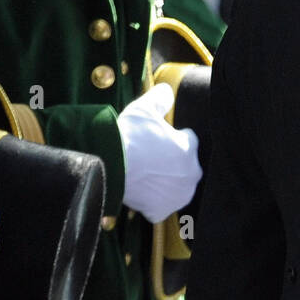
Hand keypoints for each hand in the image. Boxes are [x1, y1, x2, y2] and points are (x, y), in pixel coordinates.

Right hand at [117, 83, 201, 223]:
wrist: (108, 163)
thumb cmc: (128, 135)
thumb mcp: (143, 109)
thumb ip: (160, 98)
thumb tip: (167, 89)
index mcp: (190, 148)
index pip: (187, 141)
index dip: (172, 138)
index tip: (157, 139)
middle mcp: (191, 174)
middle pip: (184, 166)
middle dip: (170, 162)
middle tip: (149, 158)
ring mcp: (177, 195)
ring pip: (175, 187)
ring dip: (164, 183)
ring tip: (144, 175)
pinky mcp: (162, 210)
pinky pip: (160, 206)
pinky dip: (152, 202)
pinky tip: (140, 193)